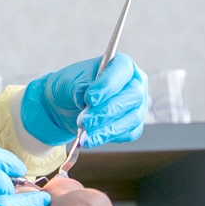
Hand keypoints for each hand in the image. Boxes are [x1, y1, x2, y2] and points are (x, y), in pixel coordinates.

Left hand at [21, 53, 148, 147]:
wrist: (67, 105)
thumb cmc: (72, 87)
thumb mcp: (70, 81)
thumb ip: (80, 88)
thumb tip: (87, 102)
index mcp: (122, 65)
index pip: (122, 70)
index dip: (108, 85)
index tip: (90, 98)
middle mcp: (135, 83)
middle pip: (132, 96)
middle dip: (106, 111)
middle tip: (84, 121)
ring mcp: (137, 106)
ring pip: (131, 118)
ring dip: (105, 128)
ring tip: (84, 135)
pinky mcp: (133, 125)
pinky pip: (126, 133)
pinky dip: (106, 137)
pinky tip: (90, 140)